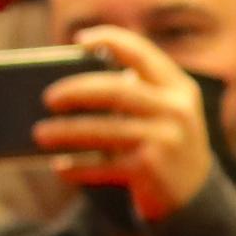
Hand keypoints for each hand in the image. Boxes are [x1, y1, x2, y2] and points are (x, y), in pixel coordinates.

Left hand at [33, 26, 214, 223]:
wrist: (195, 196)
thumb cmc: (162, 142)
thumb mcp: (161, 111)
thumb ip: (131, 92)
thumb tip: (65, 85)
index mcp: (178, 87)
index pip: (142, 52)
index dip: (110, 39)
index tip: (78, 40)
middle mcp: (176, 110)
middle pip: (116, 90)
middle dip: (76, 91)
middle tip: (47, 97)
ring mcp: (166, 141)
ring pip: (105, 131)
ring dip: (67, 132)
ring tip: (40, 133)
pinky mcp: (152, 170)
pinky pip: (105, 166)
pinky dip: (78, 166)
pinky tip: (59, 167)